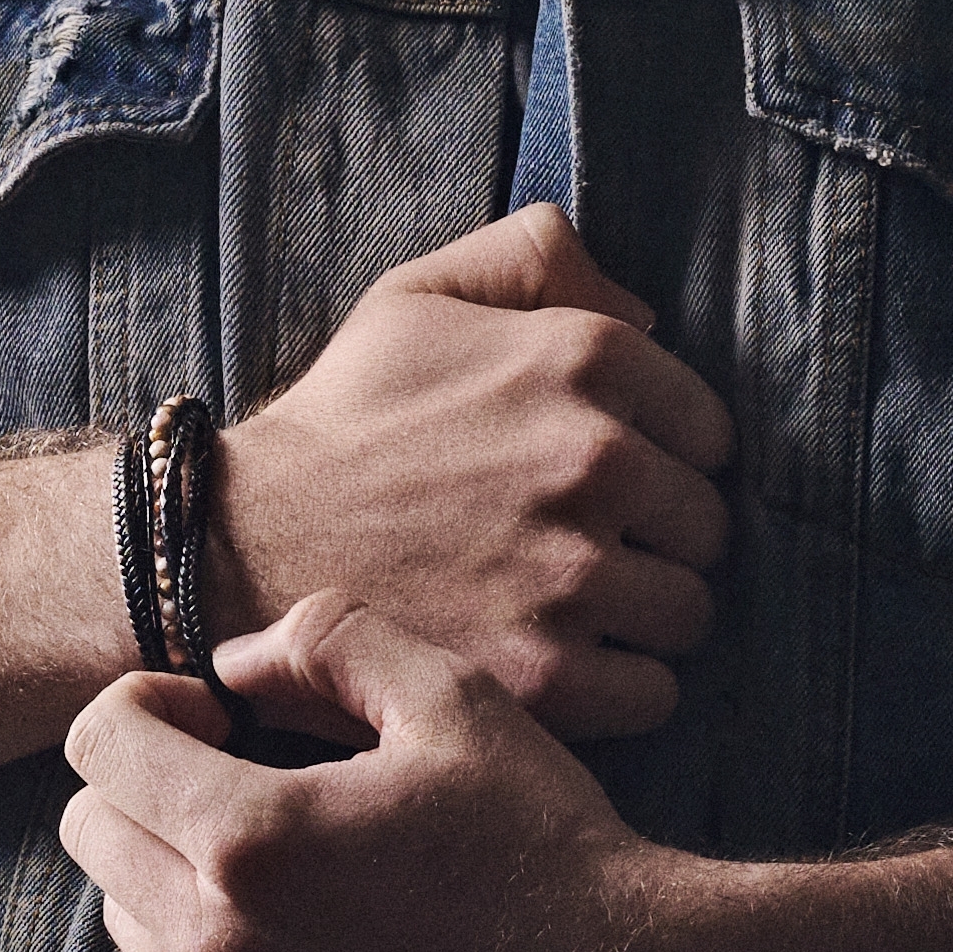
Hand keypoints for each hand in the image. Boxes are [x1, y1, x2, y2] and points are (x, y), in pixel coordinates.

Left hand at [62, 592, 705, 951]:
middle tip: (236, 774)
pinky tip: (252, 951)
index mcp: (252, 835)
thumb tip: (235, 664)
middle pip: (92, 832)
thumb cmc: (546, 837)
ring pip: (121, 926)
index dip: (146, 704)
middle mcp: (223, 943)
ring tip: (264, 860)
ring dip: (163, 875)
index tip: (217, 715)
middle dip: (146, 781)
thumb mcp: (454, 697)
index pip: (100, 744)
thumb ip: (328, 642)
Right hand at [210, 202, 732, 739]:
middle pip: (706, 526)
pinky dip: (619, 690)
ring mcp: (574, 572)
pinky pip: (653, 693)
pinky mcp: (545, 673)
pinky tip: (564, 666)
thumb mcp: (422, 295)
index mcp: (583, 358)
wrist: (242, 540)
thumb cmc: (342, 419)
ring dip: (642, 617)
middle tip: (583, 549)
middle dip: (656, 540)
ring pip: (688, 612)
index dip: (661, 459)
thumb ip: (538, 258)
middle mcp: (596, 459)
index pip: (710, 431)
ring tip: (573, 611)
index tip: (605, 483)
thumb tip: (646, 310)